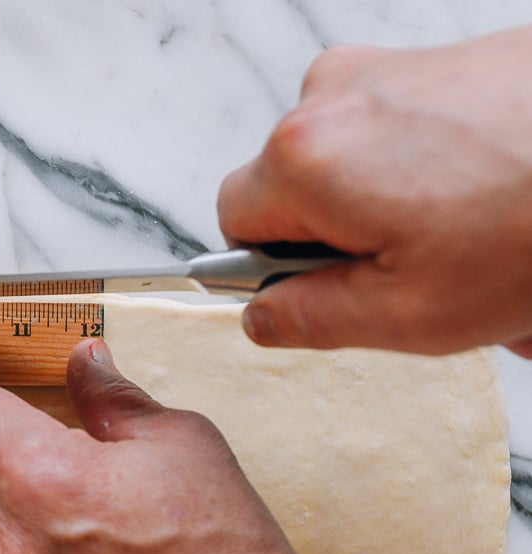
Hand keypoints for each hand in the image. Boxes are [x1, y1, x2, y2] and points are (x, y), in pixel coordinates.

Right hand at [218, 27, 531, 356]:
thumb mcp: (411, 314)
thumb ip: (308, 320)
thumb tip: (259, 316)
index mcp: (306, 158)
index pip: (236, 222)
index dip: (279, 267)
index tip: (338, 287)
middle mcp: (334, 95)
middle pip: (297, 188)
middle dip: (347, 238)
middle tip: (424, 273)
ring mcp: (389, 68)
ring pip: (352, 162)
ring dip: (396, 210)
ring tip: (473, 239)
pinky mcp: (438, 60)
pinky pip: (403, 131)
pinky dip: (436, 173)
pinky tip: (491, 199)